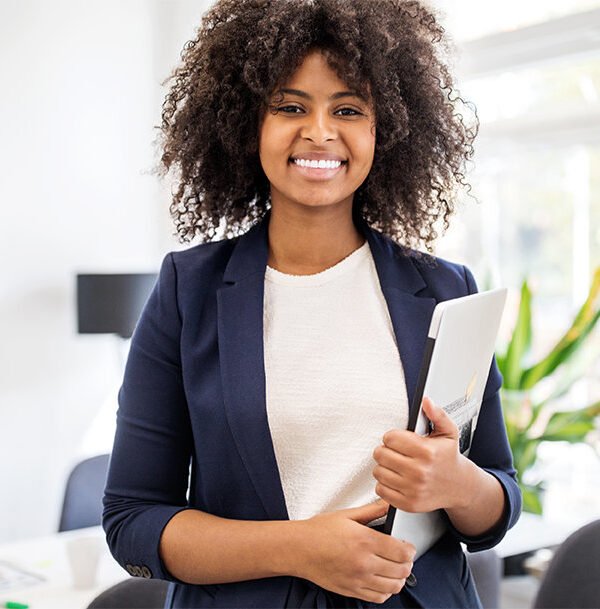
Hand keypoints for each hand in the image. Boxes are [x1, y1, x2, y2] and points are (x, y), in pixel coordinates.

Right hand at [295, 499, 415, 603]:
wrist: (298, 549)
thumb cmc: (318, 531)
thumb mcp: (346, 515)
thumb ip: (371, 511)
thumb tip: (388, 505)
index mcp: (364, 541)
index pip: (402, 551)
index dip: (410, 549)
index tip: (408, 546)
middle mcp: (364, 563)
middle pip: (401, 570)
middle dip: (407, 563)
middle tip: (404, 556)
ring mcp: (358, 579)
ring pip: (393, 587)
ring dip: (399, 578)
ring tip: (396, 569)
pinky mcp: (351, 591)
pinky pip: (378, 598)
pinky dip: (386, 591)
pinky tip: (382, 580)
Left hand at [372, 397, 471, 512]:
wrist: (459, 486)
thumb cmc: (449, 457)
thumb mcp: (448, 432)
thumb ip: (437, 414)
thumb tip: (426, 401)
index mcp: (426, 451)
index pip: (390, 438)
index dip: (393, 437)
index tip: (400, 440)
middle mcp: (419, 471)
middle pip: (380, 454)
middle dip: (386, 450)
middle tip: (396, 452)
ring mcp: (413, 489)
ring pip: (378, 471)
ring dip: (384, 467)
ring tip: (397, 465)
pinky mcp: (408, 503)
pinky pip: (381, 490)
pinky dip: (385, 484)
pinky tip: (396, 478)